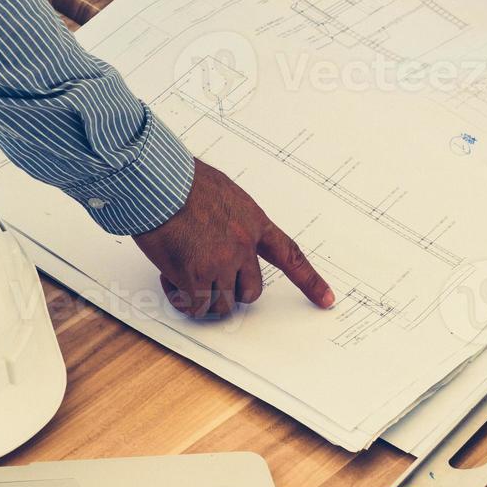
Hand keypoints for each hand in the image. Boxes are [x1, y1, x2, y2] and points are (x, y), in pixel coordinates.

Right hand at [133, 160, 334, 318]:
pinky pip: (194, 305)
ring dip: (203, 296)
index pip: (290, 256)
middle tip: (206, 279)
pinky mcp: (195, 277)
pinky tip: (169, 276)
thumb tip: (218, 234)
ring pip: (222, 304)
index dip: (309, 281)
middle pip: (250, 292)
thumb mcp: (222, 193)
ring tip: (182, 274)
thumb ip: (231, 219)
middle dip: (230, 291)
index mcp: (254, 224)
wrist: (160, 184)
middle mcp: (242, 248)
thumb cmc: (181, 181)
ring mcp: (220, 264)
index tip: (326, 299)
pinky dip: (181, 298)